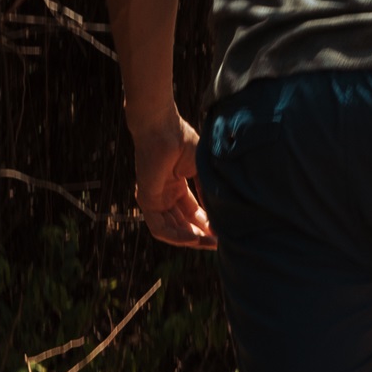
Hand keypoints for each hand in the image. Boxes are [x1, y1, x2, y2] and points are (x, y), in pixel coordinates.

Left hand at [131, 111, 214, 248]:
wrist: (163, 129)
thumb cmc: (181, 141)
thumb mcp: (202, 171)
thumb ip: (208, 193)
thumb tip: (222, 216)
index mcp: (176, 187)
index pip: (192, 213)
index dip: (207, 225)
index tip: (224, 233)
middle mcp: (165, 195)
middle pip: (183, 224)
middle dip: (201, 236)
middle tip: (219, 243)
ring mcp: (155, 199)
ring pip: (171, 230)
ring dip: (191, 240)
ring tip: (210, 243)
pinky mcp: (146, 201)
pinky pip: (160, 228)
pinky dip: (177, 236)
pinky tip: (195, 237)